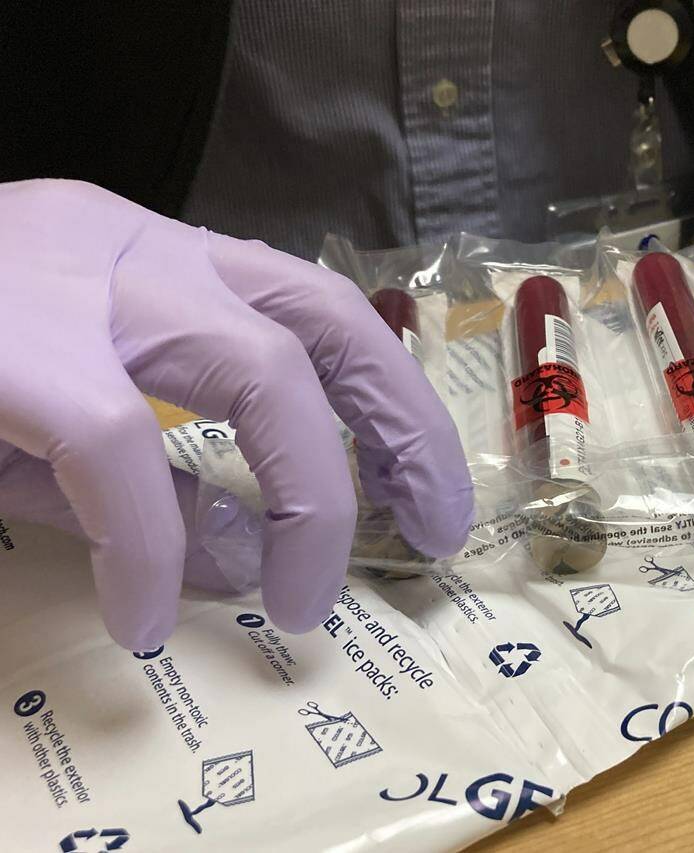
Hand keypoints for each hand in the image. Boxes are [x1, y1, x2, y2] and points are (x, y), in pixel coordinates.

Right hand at [0, 180, 471, 649]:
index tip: (428, 491)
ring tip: (307, 599)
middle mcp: (127, 249)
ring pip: (257, 365)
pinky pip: (121, 450)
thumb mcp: (51, 433)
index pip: (314, 305)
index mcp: (145, 256)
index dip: (391, 398)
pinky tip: (148, 619)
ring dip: (309, 490)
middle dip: (396, 428)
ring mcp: (67, 284)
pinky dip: (151, 545)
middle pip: (316, 316)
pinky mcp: (10, 349)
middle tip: (432, 532)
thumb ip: (157, 489)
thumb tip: (253, 555)